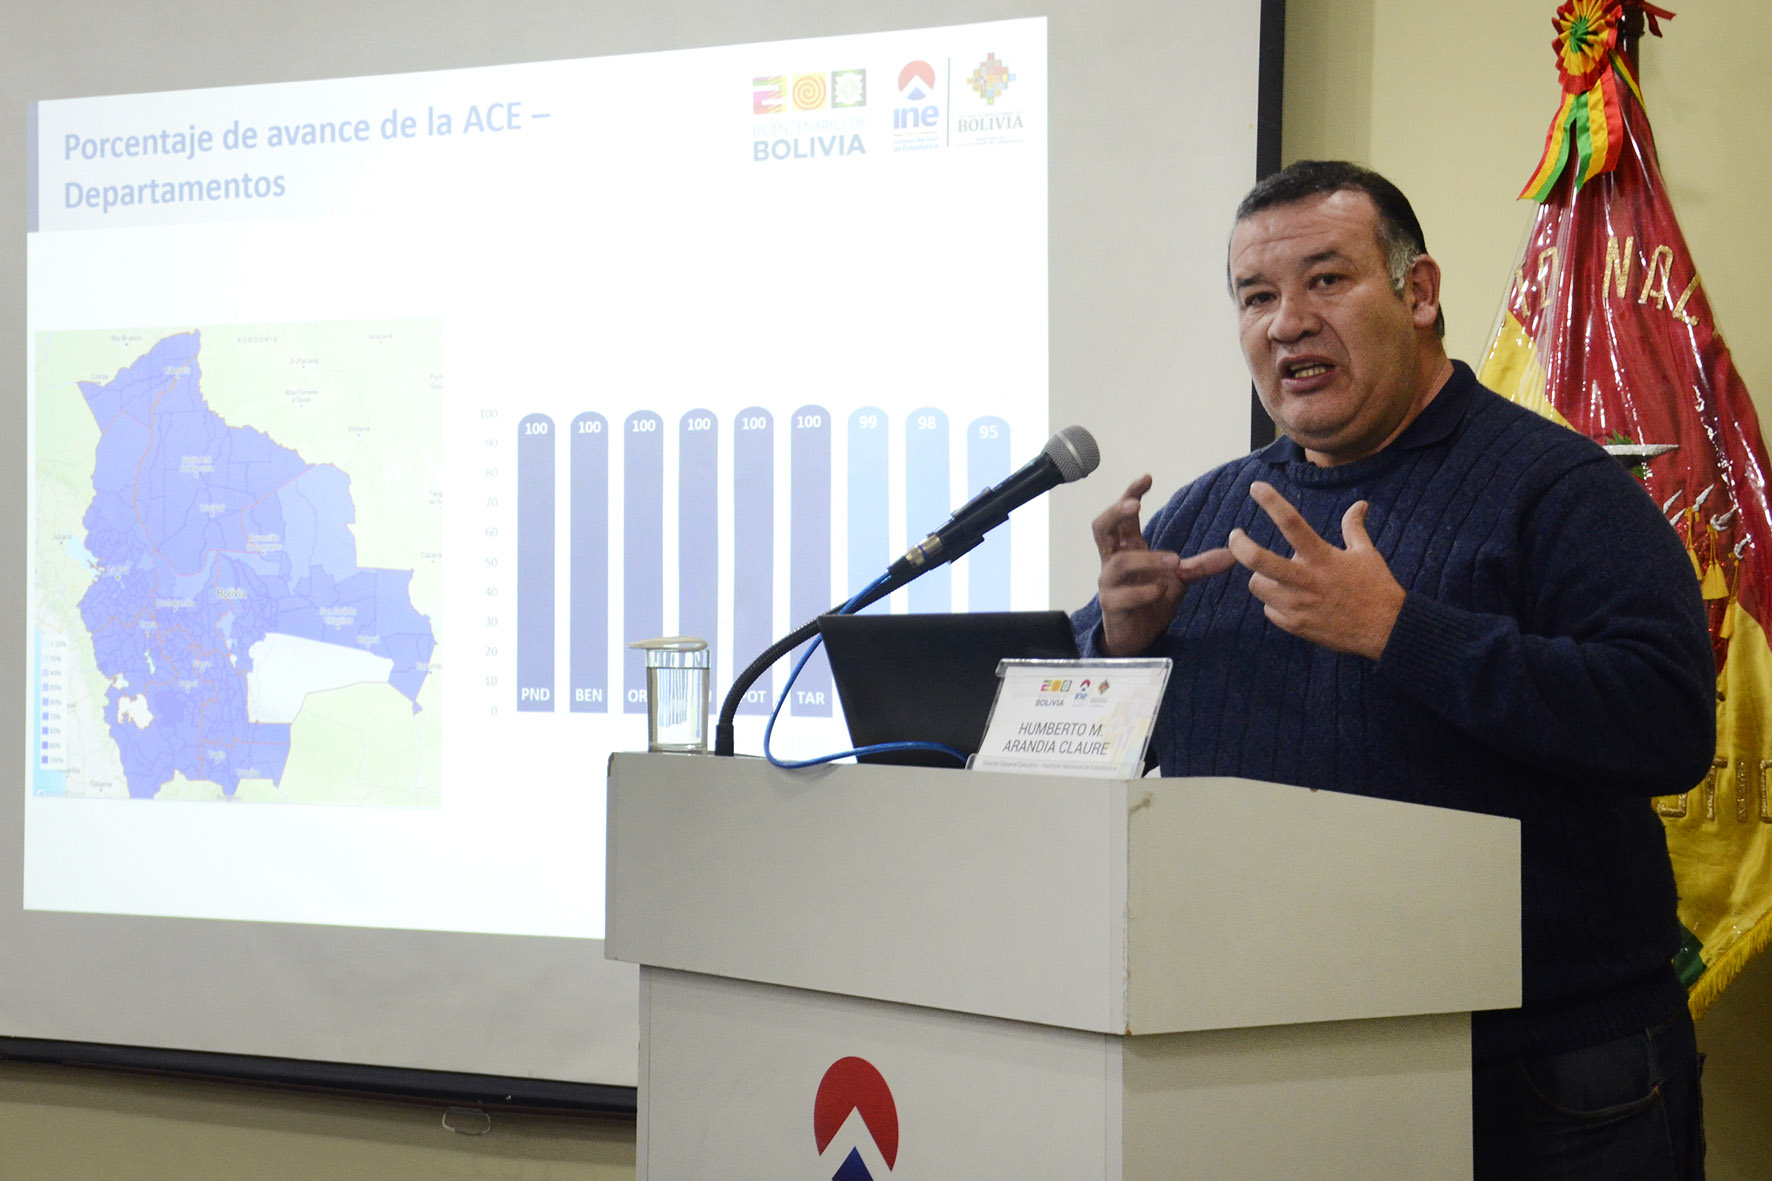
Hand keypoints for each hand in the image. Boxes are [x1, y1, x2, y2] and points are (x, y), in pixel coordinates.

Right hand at [1092, 475, 1233, 655]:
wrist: (1137, 637)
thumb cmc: (1150, 601)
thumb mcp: (1179, 579)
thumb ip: (1201, 565)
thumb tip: (1234, 553)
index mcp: (1128, 548)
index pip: (1122, 515)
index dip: (1130, 493)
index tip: (1147, 478)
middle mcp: (1113, 560)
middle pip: (1101, 527)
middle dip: (1115, 512)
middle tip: (1135, 505)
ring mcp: (1108, 583)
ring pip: (1117, 563)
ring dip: (1147, 560)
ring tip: (1174, 563)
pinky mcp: (1110, 606)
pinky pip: (1121, 595)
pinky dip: (1143, 591)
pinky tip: (1160, 591)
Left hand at [1227, 482, 1404, 660]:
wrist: (1386, 631)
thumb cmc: (1377, 588)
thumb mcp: (1366, 554)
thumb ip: (1354, 527)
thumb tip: (1360, 504)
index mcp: (1322, 557)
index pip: (1291, 522)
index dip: (1271, 502)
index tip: (1255, 487)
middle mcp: (1305, 580)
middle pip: (1258, 560)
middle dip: (1239, 546)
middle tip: (1236, 536)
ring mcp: (1297, 605)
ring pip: (1257, 585)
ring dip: (1262, 578)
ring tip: (1275, 576)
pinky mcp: (1295, 625)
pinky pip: (1269, 610)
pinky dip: (1275, 604)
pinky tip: (1291, 601)